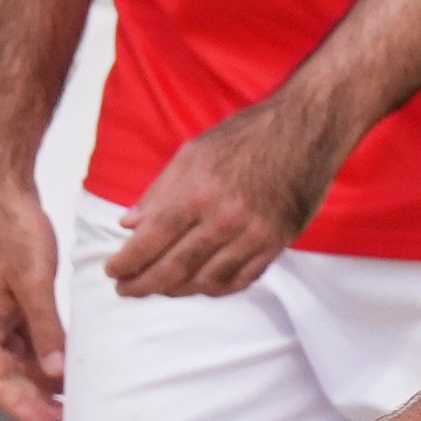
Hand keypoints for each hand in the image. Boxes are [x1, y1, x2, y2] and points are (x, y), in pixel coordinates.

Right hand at [0, 169, 73, 420]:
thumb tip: (56, 373)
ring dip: (38, 380)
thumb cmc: (13, 230)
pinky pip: (22, 341)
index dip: (19, 405)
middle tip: (67, 418)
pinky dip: (42, 357)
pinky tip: (64, 365)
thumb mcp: (34, 282)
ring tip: (70, 398)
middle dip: (32, 399)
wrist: (4, 191)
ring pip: (13, 361)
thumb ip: (46, 330)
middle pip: (2, 375)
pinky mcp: (5, 303)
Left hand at [99, 101, 340, 300]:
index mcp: (197, 194)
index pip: (150, 241)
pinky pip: (241, 280)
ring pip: (206, 282)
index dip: (127, 262)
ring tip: (158, 288)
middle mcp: (225, 220)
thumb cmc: (246, 136)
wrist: (308, 129)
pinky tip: (199, 286)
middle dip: (143, 285)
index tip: (112, 271)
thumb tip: (128, 224)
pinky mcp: (277, 244)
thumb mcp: (192, 154)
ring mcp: (254, 236)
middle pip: (174, 269)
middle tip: (126, 289)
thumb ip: (159, 193)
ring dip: (177, 291)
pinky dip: (215, 288)